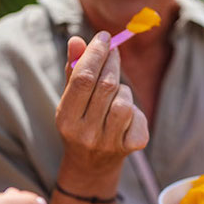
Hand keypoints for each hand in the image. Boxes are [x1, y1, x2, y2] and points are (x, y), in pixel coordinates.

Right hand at [56, 33, 148, 179]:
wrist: (91, 166)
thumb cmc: (81, 122)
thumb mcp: (71, 100)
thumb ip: (73, 70)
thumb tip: (76, 40)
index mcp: (65, 119)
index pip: (83, 78)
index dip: (96, 53)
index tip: (104, 37)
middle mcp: (85, 134)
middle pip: (106, 86)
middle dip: (112, 62)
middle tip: (114, 50)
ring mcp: (109, 143)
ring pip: (125, 101)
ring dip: (122, 90)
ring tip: (114, 94)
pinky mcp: (131, 147)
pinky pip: (138, 116)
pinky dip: (134, 110)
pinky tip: (124, 116)